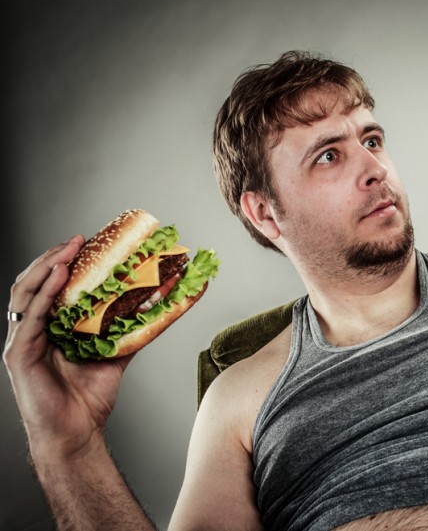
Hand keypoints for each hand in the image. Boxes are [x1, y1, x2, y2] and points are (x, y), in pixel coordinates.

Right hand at [4, 235, 134, 458]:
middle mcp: (33, 328)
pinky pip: (29, 318)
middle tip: (79, 238)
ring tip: (67, 250)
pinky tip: (58, 279)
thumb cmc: (90, 395)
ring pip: (26, 293)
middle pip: (36, 282)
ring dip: (47, 268)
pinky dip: (43, 296)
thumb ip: (135, 327)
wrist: (78, 432)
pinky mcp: (19, 355)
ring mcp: (23, 340)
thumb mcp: (118, 352)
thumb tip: (165, 304)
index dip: (66, 260)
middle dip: (55, 256)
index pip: (53, 284)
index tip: (88, 240)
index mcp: (51, 325)